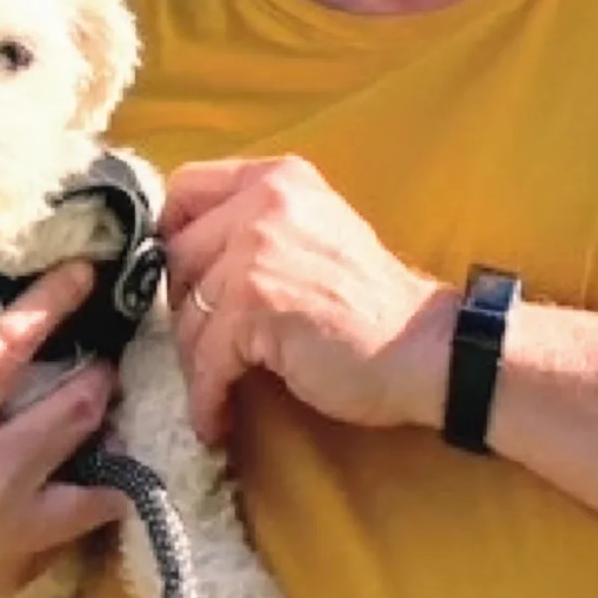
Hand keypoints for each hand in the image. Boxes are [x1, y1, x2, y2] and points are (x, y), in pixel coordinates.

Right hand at [0, 261, 124, 597]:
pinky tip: (80, 477)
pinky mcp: (23, 571)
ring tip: (103, 417)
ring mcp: (14, 531)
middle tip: (98, 356)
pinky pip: (78, 527)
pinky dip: (84, 497)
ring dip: (108, 439)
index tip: (86, 272)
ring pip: (103, 475)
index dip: (54, 301)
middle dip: (99, 373)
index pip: (14, 344)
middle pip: (81, 406)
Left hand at [161, 155, 456, 446]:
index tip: (181, 281)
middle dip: (184, 311)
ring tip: (214, 394)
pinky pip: (206, 359)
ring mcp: (257, 250)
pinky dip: (207, 397)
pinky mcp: (256, 304)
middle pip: (177, 255)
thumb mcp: (314, 234)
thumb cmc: (372, 304)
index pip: (186, 187)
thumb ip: (257, 228)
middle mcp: (264, 201)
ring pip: (188, 314)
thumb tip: (183, 259)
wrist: (426, 347)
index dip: (171, 235)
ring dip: (195, 365)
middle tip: (205, 349)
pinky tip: (219, 419)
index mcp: (278, 178)